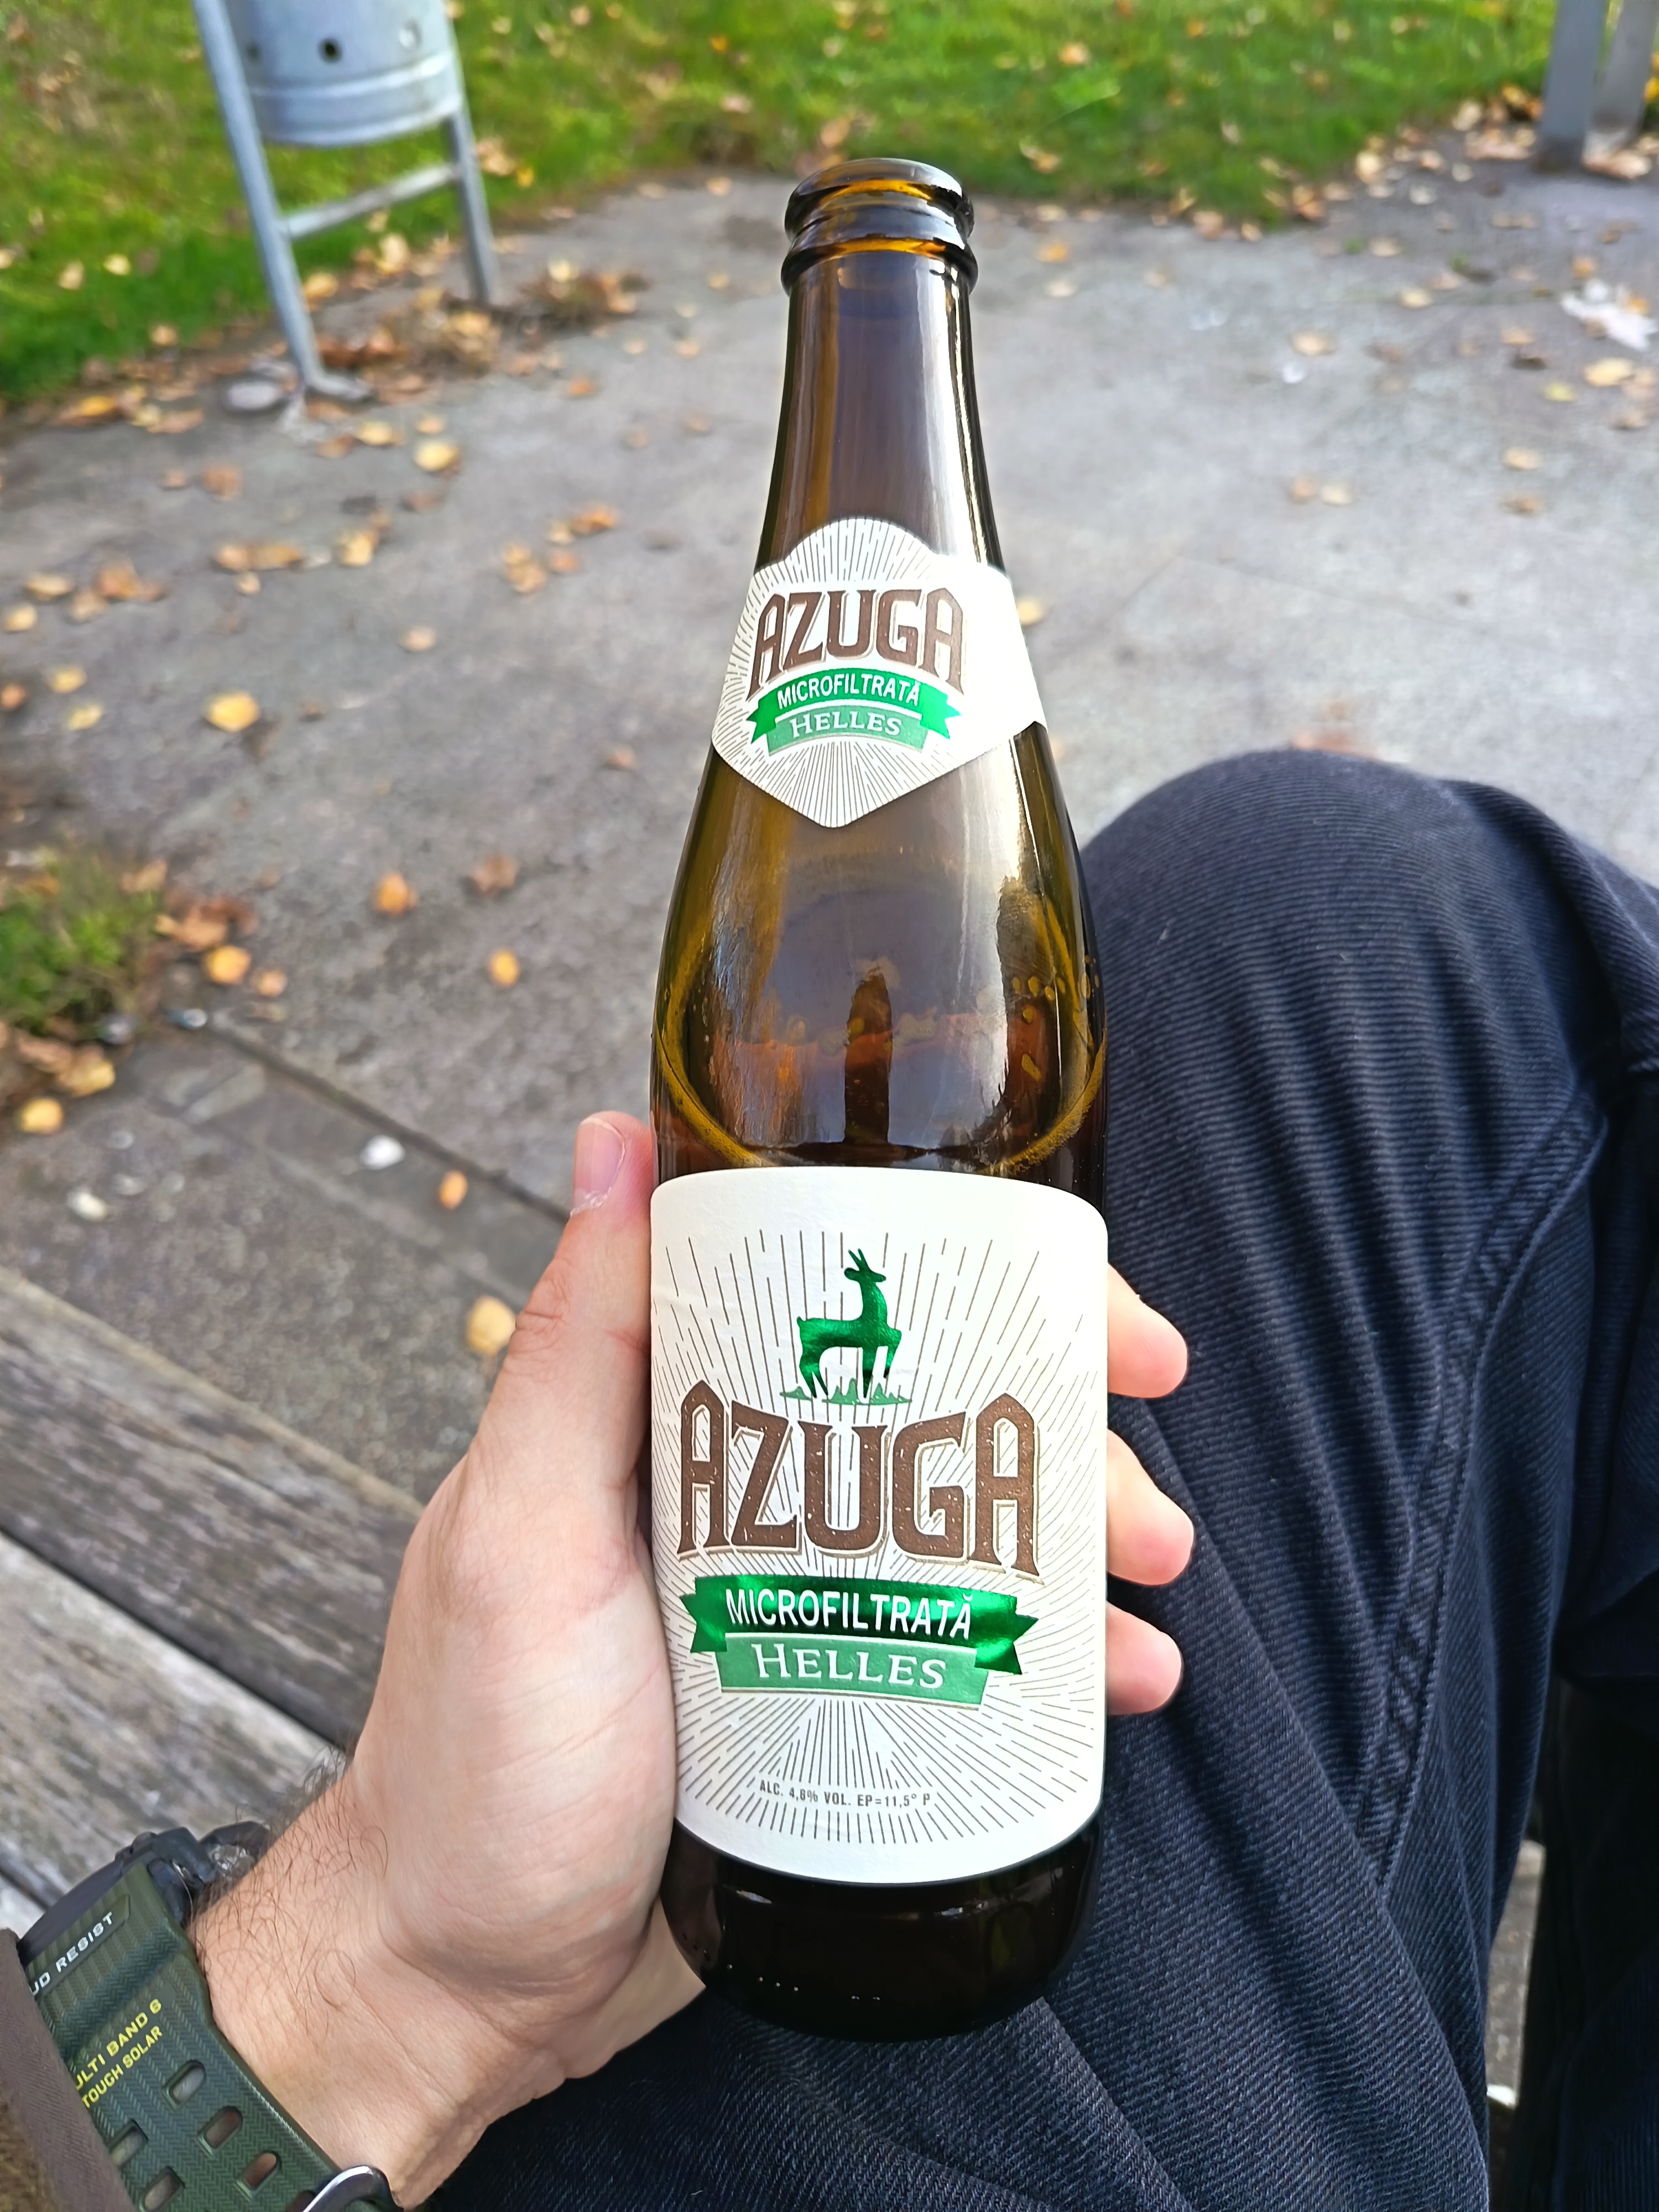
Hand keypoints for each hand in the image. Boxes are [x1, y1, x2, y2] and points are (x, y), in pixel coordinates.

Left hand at [193, 1116, 1191, 2201]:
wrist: (469, 1986)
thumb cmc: (476, 1764)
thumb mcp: (520, 1541)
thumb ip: (577, 1349)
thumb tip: (614, 1138)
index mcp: (666, 1417)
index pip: (832, 1287)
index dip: (968, 1267)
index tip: (1073, 1283)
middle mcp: (739, 1489)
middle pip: (930, 1403)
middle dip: (1058, 1414)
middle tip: (1137, 1460)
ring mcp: (793, 1598)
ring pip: (969, 1524)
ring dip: (1079, 1531)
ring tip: (1148, 1579)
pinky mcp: (832, 1701)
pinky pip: (969, 1649)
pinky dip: (1054, 1653)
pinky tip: (1118, 1679)